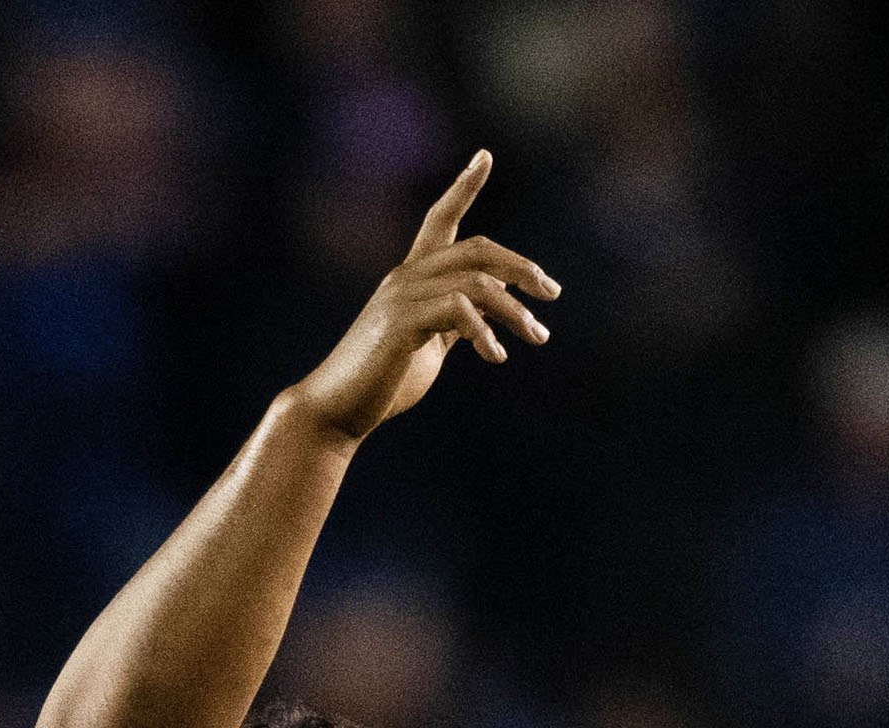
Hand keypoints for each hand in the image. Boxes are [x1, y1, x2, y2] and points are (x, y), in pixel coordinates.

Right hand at [290, 155, 559, 442]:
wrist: (336, 410)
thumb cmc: (382, 380)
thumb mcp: (431, 342)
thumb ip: (459, 316)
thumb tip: (497, 298)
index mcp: (412, 277)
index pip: (439, 220)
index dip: (463, 187)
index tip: (485, 156)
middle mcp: (406, 277)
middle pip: (477, 249)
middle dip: (522, 266)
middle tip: (552, 293)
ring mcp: (401, 297)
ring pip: (478, 284)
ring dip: (515, 311)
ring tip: (537, 337)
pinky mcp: (400, 323)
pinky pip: (458, 311)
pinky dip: (486, 333)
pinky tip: (495, 356)